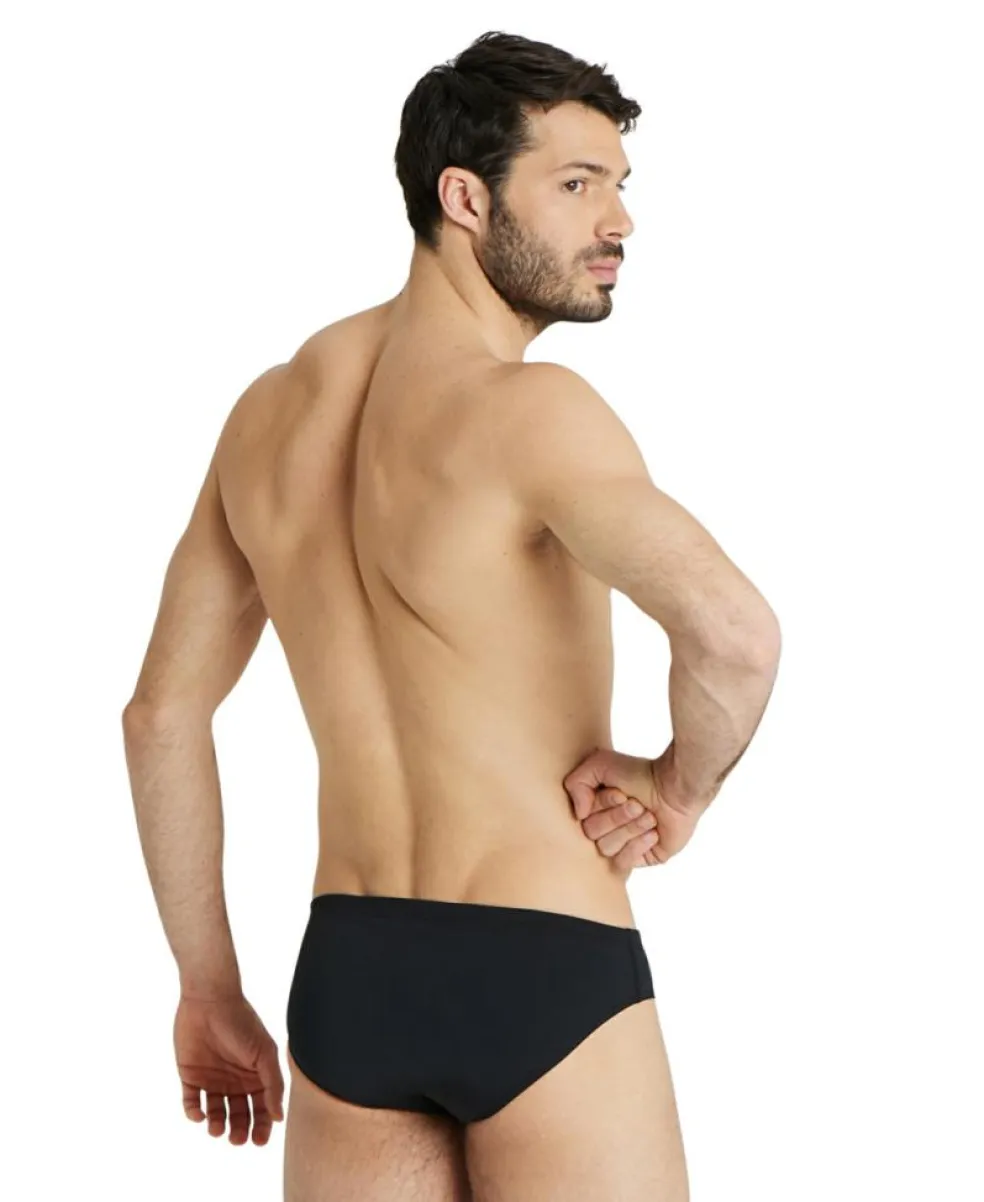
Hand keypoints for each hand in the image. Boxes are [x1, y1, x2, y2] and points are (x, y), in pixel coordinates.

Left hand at [174, 991, 284, 1145]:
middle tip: (238, 1139)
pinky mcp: (190, 1076)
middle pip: (239, 1115)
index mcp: (255, 1076)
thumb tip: (279, 1117)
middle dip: (240, 1130)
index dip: (261, 1127)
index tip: (259, 1141)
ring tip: (217, 1129)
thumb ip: (273, 1084)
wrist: (210, 1000)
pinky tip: (200, 1115)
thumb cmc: (242, 1023)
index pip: (261, 1108)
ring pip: (215, 1113)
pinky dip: (194, 1113)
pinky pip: (191, 1102)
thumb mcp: (264, 1053)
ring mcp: (212, 1079)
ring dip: (217, 1125)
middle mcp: (235, 1081)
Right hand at [563, 745, 703, 875]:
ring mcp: (624, 845)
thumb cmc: (640, 772)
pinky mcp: (642, 858)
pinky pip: (622, 864)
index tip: (621, 793)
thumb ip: (576, 783)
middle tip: (637, 805)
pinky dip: (636, 847)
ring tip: (649, 816)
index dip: (601, 805)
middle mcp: (607, 827)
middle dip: (617, 818)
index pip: (582, 819)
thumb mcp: (599, 764)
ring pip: (606, 848)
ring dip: (630, 829)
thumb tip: (579, 815)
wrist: (676, 787)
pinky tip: (653, 833)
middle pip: (592, 834)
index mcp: (595, 808)